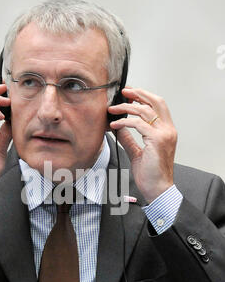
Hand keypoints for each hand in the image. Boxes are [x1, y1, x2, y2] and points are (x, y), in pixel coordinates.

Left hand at [108, 87, 176, 203]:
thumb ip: (129, 140)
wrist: (157, 189)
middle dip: (138, 93)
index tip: (129, 94)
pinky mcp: (156, 140)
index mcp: (166, 131)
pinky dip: (124, 122)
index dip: (144, 96)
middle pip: (155, 101)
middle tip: (123, 92)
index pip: (158, 105)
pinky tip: (115, 125)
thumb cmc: (151, 174)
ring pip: (144, 110)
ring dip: (126, 107)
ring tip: (112, 110)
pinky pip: (138, 124)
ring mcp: (164, 134)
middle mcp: (168, 130)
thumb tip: (119, 129)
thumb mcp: (137, 153)